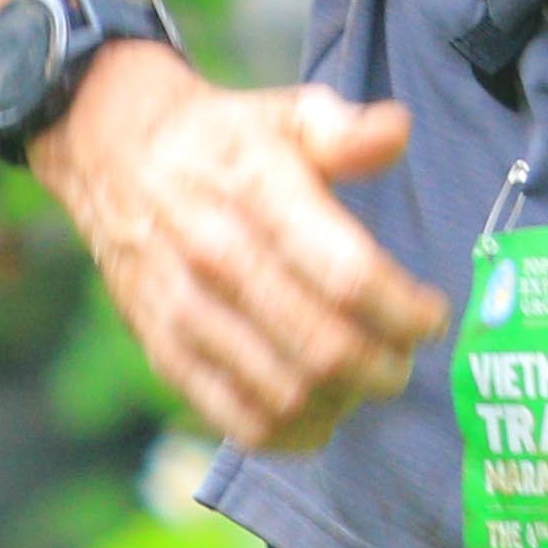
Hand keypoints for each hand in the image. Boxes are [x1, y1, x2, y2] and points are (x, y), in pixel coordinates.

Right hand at [31, 53, 447, 454]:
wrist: (115, 155)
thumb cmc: (226, 139)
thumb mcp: (288, 115)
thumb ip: (347, 131)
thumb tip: (399, 131)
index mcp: (258, 192)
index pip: (347, 276)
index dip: (404, 310)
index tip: (431, 316)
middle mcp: (218, 256)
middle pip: (324, 347)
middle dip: (385, 366)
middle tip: (404, 357)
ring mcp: (186, 312)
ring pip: (286, 393)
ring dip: (343, 401)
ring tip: (363, 380)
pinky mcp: (165, 352)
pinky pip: (237, 421)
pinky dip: (291, 433)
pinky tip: (319, 411)